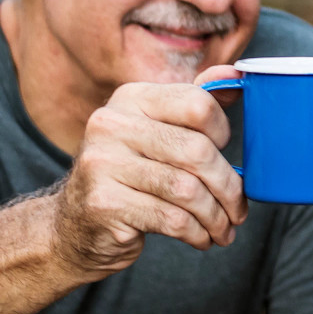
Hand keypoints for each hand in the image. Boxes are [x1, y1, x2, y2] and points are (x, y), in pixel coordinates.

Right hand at [51, 75, 247, 278]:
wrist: (74, 224)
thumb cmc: (130, 174)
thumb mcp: (156, 130)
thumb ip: (193, 104)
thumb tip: (237, 75)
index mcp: (131, 98)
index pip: (198, 104)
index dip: (223, 132)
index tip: (226, 154)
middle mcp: (111, 125)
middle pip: (197, 151)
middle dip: (228, 186)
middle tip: (238, 209)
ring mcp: (103, 164)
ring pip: (188, 189)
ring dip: (216, 216)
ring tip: (224, 228)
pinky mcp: (104, 204)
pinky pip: (172, 219)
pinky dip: (197, 233)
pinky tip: (201, 238)